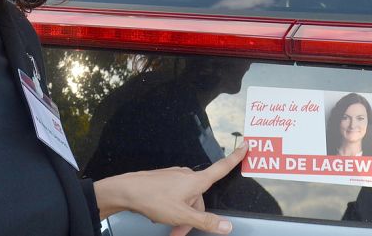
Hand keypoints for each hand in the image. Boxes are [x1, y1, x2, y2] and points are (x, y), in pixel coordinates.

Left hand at [94, 144, 247, 235]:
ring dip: (181, 216)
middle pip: (200, 199)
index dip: (235, 157)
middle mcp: (187, 176)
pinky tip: (161, 216)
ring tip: (169, 227)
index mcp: (196, 181)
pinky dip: (172, 210)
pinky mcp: (164, 181)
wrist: (125, 191)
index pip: (222, 168)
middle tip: (180, 231)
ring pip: (186, 201)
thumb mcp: (182, 215)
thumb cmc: (153, 199)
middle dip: (193, 216)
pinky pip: (175, 198)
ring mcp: (174, 178)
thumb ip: (206, 221)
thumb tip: (227, 226)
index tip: (246, 145)